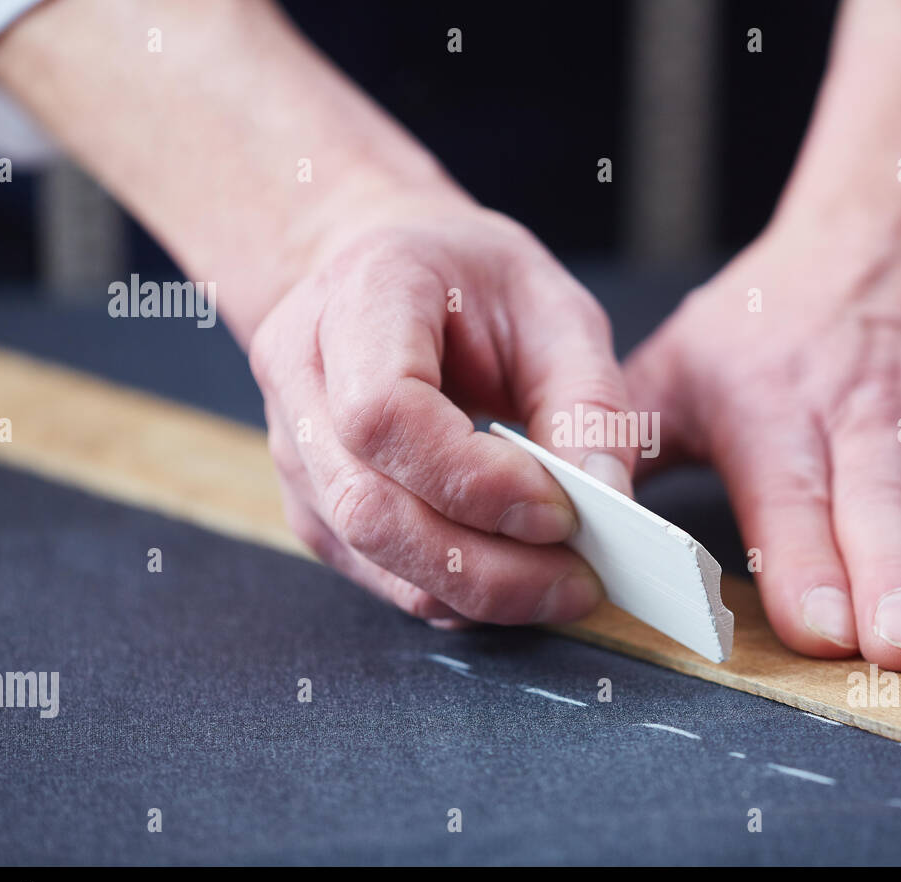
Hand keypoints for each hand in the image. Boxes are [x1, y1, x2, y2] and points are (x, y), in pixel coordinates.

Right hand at [249, 197, 635, 626]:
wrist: (388, 269)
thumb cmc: (473, 282)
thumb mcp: (556, 309)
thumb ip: (587, 401)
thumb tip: (606, 499)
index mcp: (361, 294)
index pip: (384, 412)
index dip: (474, 480)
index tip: (562, 511)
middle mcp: (302, 372)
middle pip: (369, 505)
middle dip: (486, 566)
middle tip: (581, 583)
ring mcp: (294, 446)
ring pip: (370, 552)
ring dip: (476, 590)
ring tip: (561, 587)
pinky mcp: (312, 504)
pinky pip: (376, 573)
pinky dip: (453, 592)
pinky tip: (515, 580)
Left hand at [626, 199, 900, 668]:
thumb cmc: (780, 313)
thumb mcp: (685, 358)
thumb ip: (628, 439)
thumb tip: (565, 512)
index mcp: (776, 411)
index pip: (792, 499)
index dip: (806, 567)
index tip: (819, 629)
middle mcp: (867, 423)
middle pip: (885, 514)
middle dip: (896, 586)